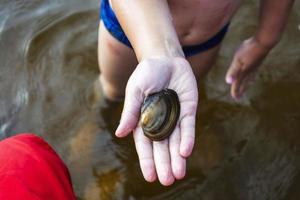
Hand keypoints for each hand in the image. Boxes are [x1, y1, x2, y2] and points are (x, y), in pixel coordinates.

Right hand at [115, 56, 197, 185]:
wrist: (165, 58)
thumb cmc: (146, 74)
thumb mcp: (135, 91)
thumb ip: (130, 112)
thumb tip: (120, 133)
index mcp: (144, 121)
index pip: (145, 145)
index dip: (147, 161)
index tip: (150, 177)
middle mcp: (160, 123)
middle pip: (162, 148)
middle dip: (164, 164)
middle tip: (167, 181)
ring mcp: (174, 118)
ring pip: (176, 142)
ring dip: (177, 158)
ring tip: (178, 175)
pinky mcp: (188, 110)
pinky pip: (188, 127)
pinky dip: (187, 139)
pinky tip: (185, 152)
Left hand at [225, 37, 270, 99]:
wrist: (264, 41)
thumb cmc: (249, 50)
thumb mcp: (238, 60)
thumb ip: (233, 71)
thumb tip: (228, 82)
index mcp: (243, 72)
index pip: (238, 83)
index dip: (235, 90)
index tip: (235, 98)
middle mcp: (250, 71)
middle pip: (244, 82)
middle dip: (241, 89)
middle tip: (239, 96)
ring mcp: (255, 66)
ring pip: (250, 77)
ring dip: (247, 83)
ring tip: (246, 86)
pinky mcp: (258, 60)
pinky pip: (254, 71)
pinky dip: (252, 75)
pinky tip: (253, 71)